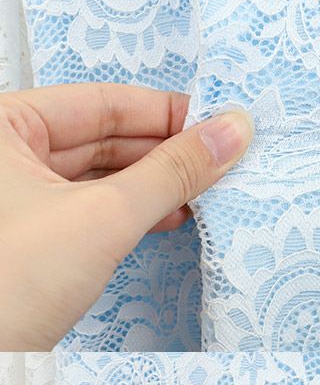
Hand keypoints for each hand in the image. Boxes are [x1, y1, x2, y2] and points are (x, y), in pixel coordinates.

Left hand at [0, 82, 252, 349]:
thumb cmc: (14, 282)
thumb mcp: (104, 217)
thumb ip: (172, 172)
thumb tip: (231, 133)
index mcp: (2, 125)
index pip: (100, 103)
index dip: (166, 113)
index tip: (219, 125)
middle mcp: (6, 154)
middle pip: (103, 138)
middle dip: (165, 152)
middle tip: (223, 161)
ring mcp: (18, 196)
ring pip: (101, 176)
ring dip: (155, 185)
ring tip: (207, 191)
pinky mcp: (35, 236)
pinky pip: (94, 209)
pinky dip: (134, 212)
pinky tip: (173, 217)